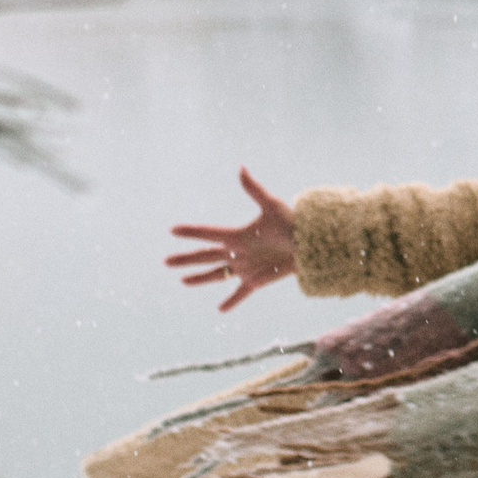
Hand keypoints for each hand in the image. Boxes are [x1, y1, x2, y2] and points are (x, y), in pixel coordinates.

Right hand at [167, 168, 296, 311]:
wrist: (311, 244)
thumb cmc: (292, 223)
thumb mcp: (272, 206)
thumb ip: (254, 189)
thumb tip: (241, 167)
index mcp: (238, 236)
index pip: (208, 234)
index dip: (191, 232)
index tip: (172, 230)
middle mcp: (237, 252)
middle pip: (205, 257)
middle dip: (185, 259)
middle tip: (166, 262)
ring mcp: (245, 268)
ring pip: (216, 275)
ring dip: (200, 278)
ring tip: (184, 281)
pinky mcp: (257, 281)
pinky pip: (240, 293)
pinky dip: (231, 301)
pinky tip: (221, 310)